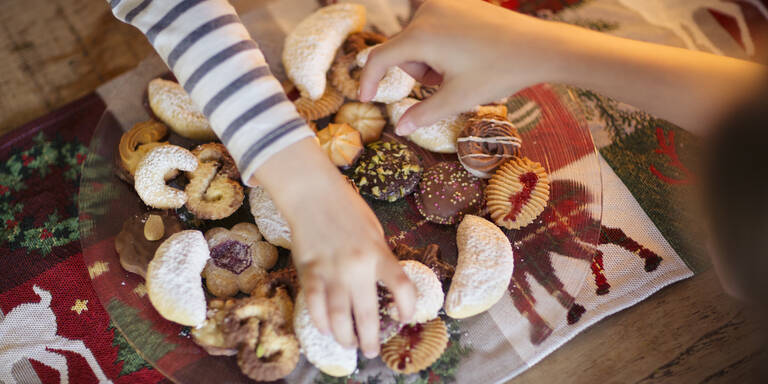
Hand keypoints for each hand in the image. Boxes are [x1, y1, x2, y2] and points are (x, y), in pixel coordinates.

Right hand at [250, 138, 415, 357]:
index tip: (405, 318)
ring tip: (349, 344)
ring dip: (345, 336)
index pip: (402, 287)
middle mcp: (357, 266)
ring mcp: (331, 271)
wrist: (313, 194)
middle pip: (367, 314)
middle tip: (371, 351)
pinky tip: (326, 329)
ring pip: (338, 317)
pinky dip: (320, 322)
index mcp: (379, 253)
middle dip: (370, 339)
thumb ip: (379, 258)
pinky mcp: (309, 271)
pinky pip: (315, 305)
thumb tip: (383, 285)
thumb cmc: (347, 208)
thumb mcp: (374, 231)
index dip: (409, 308)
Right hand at [360, 0, 565, 133]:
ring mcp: (443, 2)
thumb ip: (422, 114)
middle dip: (419, 72)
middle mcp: (426, 13)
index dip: (369, 81)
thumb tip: (399, 128)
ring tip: (462, 67)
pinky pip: (435, 26)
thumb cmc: (497, 72)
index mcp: (420, 37)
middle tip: (449, 83)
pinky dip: (443, 43)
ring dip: (432, 59)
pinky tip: (468, 52)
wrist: (538, 47)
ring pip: (419, 39)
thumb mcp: (457, 99)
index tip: (366, 99)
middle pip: (403, 51)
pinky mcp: (457, 0)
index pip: (379, 59)